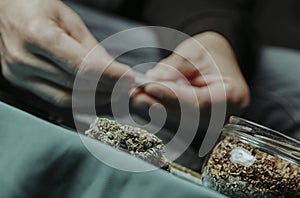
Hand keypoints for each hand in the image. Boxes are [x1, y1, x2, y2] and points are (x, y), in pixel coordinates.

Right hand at [0, 0, 133, 105]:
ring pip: (66, 98)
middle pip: (76, 85)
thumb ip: (92, 49)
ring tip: (114, 92)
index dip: (110, 76)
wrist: (6, 9)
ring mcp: (18, 74)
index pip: (82, 67)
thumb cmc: (37, 6)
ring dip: (95, 98)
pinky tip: (94, 94)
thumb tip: (115, 72)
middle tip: (126, 87)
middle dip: (108, 88)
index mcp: (37, 34)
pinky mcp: (19, 82)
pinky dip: (78, 99)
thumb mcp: (70, 20)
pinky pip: (55, 98)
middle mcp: (23, 58)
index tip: (129, 78)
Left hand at [131, 32, 248, 111]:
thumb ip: (175, 69)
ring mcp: (211, 121)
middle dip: (158, 103)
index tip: (150, 87)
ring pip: (178, 118)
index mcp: (232, 95)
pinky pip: (177, 116)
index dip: (172, 96)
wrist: (217, 58)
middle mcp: (224, 114)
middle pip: (186, 115)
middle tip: (136, 93)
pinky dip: (160, 107)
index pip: (198, 102)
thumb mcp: (194, 53)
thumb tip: (153, 80)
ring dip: (155, 107)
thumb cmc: (210, 53)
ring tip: (136, 94)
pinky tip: (144, 99)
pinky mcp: (198, 121)